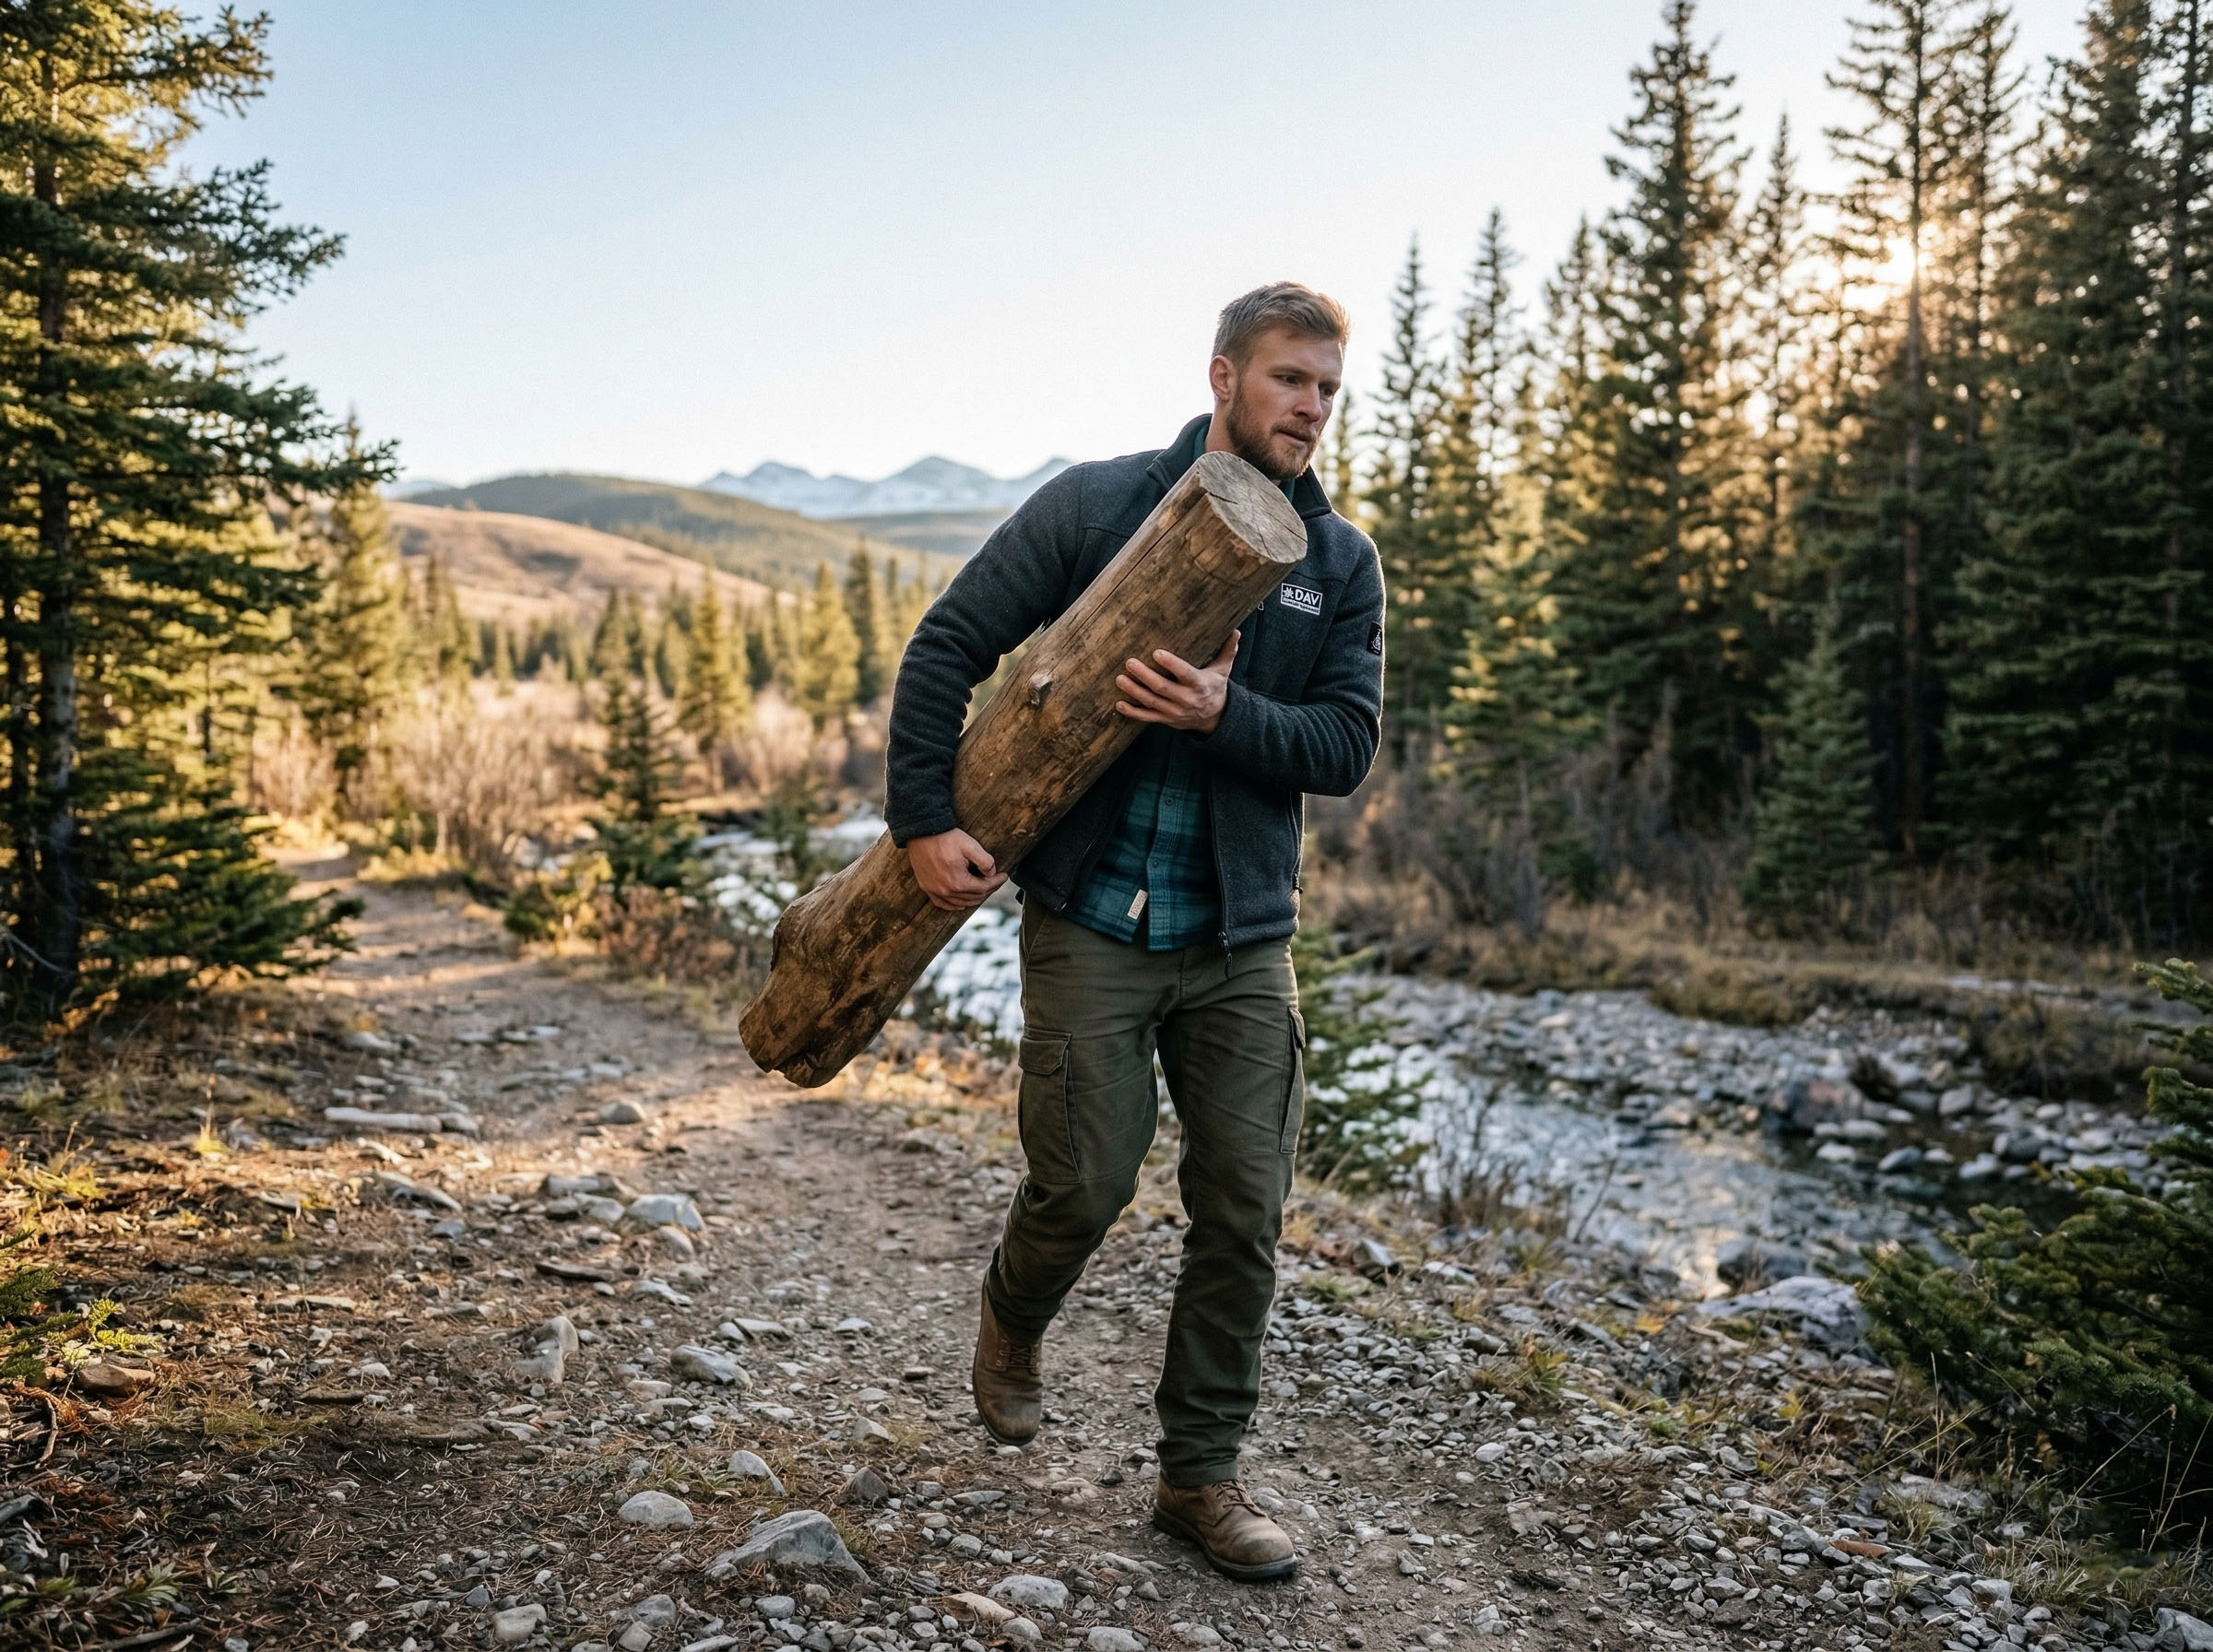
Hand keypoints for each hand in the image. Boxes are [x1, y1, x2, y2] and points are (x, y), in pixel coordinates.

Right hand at [907, 827, 1006, 911]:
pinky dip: (954, 905)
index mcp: (958, 882)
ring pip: (960, 903)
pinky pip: (942, 904)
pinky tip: (961, 902)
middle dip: (988, 890)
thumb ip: (985, 862)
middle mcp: (946, 891)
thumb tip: (991, 874)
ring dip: (974, 898)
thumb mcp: (971, 846)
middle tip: (996, 882)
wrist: (922, 832)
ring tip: (983, 890)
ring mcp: (935, 890)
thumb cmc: (946, 837)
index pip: (984, 887)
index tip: (1004, 875)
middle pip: (973, 897)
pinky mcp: (926, 887)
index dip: (997, 882)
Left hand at [1115, 631, 1237, 733]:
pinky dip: (1132, 712)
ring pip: (1151, 702)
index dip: (1171, 664)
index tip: (1156, 653)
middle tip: (1129, 662)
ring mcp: (1174, 711)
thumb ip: (1227, 651)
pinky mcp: (1166, 719)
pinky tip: (1119, 704)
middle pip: (1162, 688)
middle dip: (1145, 676)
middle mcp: (1186, 699)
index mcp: (1199, 684)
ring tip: (1120, 679)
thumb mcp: (1223, 670)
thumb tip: (1236, 631)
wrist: (1215, 718)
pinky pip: (1147, 717)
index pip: (1184, 673)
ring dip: (1134, 691)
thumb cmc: (1214, 687)